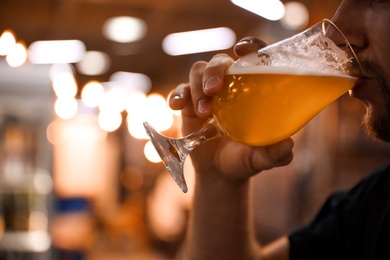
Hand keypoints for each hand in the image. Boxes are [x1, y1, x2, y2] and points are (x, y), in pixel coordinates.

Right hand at [169, 37, 293, 181]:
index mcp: (253, 91)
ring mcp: (208, 94)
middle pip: (221, 61)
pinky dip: (177, 94)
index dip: (249, 46)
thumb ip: (274, 154)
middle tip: (213, 90)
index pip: (253, 58)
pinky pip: (181, 89)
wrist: (219, 174)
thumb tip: (287, 144)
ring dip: (197, 86)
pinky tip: (176, 106)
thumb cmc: (244, 160)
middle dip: (214, 70)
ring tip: (203, 113)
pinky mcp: (190, 104)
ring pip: (199, 71)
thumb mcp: (260, 158)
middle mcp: (231, 87)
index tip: (240, 49)